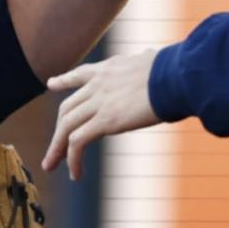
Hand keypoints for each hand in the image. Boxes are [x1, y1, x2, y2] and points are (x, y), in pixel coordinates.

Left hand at [42, 47, 163, 179]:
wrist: (177, 76)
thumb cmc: (175, 70)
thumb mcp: (154, 60)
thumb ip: (147, 60)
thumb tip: (151, 54)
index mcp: (109, 68)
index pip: (80, 74)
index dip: (64, 81)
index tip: (51, 84)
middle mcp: (98, 84)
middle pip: (67, 108)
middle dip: (57, 131)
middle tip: (52, 150)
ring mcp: (99, 101)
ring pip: (66, 126)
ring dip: (57, 149)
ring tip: (51, 166)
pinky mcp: (106, 120)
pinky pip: (78, 141)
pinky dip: (73, 159)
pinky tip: (76, 173)